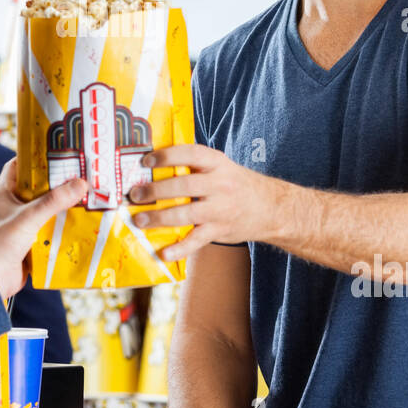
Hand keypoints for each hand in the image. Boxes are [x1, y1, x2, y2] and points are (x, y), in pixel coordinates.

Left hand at [0, 158, 85, 300]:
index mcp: (4, 193)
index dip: (35, 158)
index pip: (18, 166)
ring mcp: (21, 225)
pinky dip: (62, 228)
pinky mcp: (29, 242)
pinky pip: (49, 230)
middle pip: (37, 189)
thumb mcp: (28, 218)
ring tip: (86, 199)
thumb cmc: (0, 244)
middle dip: (57, 184)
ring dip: (63, 207)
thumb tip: (80, 184)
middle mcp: (12, 207)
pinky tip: (80, 225)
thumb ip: (53, 201)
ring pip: (45, 210)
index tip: (57, 153)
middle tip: (80, 176)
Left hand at [126, 144, 286, 260]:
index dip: (167, 156)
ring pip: (187, 214)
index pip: (191, 153)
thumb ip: (195, 166)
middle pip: (184, 186)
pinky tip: (164, 253)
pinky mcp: (220, 230)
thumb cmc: (237, 185)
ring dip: (159, 218)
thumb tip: (155, 166)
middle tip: (135, 195)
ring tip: (140, 220)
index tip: (146, 161)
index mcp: (217, 163)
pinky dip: (180, 249)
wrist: (271, 208)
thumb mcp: (221, 168)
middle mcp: (220, 184)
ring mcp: (221, 209)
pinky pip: (197, 241)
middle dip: (156, 191)